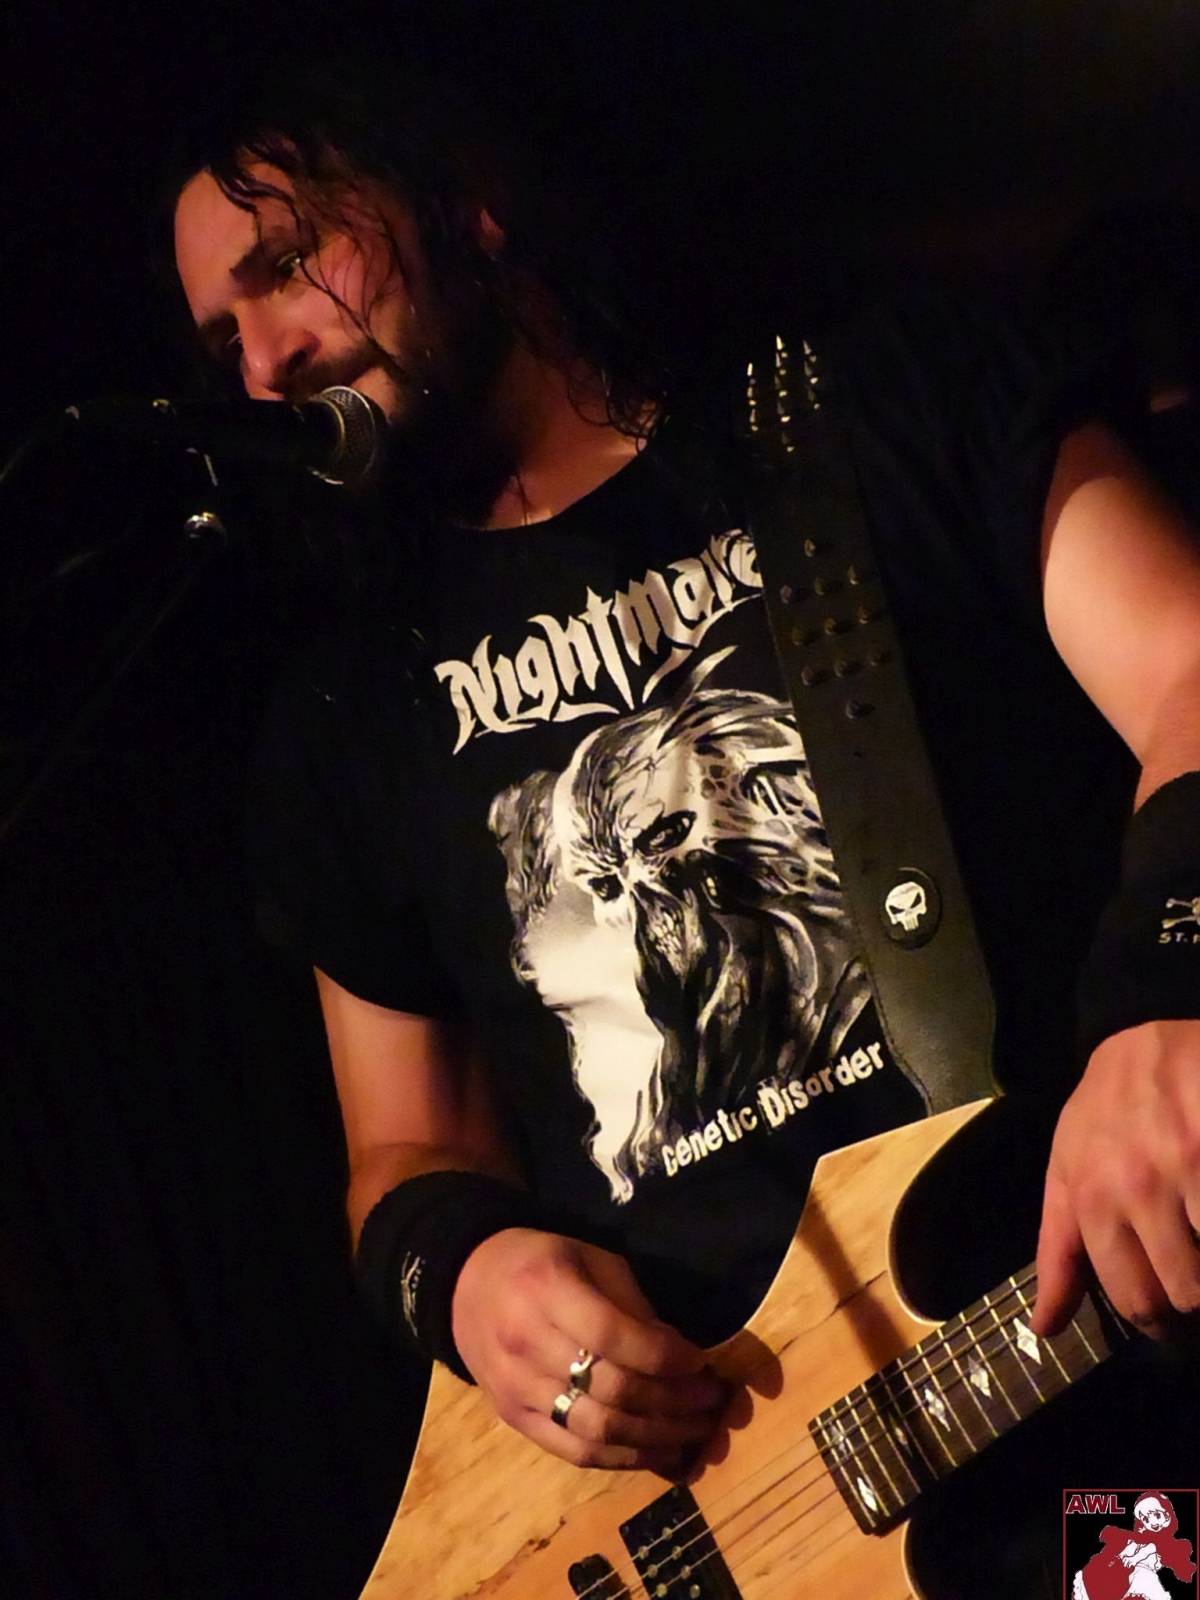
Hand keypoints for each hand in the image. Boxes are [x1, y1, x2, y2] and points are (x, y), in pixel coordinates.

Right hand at [450, 1228, 727, 1471]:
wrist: (468, 1284)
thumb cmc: (541, 1263)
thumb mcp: (590, 1260)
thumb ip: (633, 1305)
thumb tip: (682, 1357)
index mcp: (547, 1289)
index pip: (613, 1336)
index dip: (664, 1356)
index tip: (701, 1361)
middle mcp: (526, 1343)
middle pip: (611, 1390)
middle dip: (673, 1402)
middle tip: (712, 1402)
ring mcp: (517, 1389)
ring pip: (596, 1430)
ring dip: (656, 1439)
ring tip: (695, 1433)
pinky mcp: (514, 1419)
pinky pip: (574, 1451)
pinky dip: (622, 1458)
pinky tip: (657, 1454)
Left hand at [1032, 1019, 1199, 1338]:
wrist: (1145, 1042)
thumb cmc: (1103, 1113)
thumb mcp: (1065, 1173)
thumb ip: (1057, 1254)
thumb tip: (1043, 1328)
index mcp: (1093, 1197)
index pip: (1135, 1299)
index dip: (1159, 1324)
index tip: (1169, 1321)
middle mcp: (1140, 1185)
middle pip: (1187, 1293)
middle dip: (1195, 1299)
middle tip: (1191, 1274)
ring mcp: (1189, 1165)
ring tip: (1198, 1239)